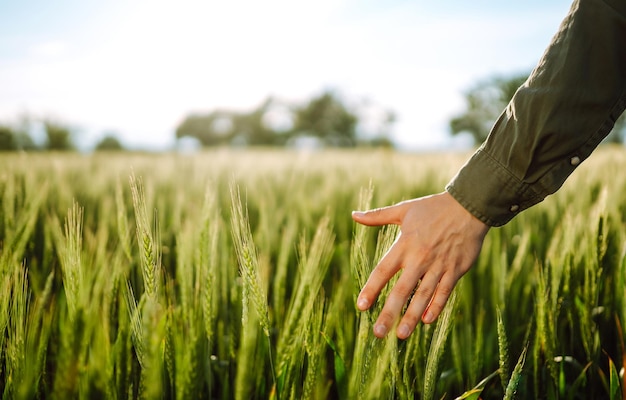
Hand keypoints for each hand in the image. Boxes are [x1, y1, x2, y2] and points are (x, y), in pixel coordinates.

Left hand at [351, 192, 488, 338]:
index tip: (361, 307)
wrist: (469, 206)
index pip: (384, 271)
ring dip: (412, 316)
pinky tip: (427, 321)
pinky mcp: (455, 270)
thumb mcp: (404, 209)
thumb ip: (378, 216)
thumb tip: (354, 215)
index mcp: (404, 244)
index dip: (372, 289)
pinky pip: (444, 292)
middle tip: (378, 333)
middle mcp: (420, 258)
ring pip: (423, 295)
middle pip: (401, 290)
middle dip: (389, 312)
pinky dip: (436, 306)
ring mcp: (439, 266)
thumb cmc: (434, 208)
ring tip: (400, 335)